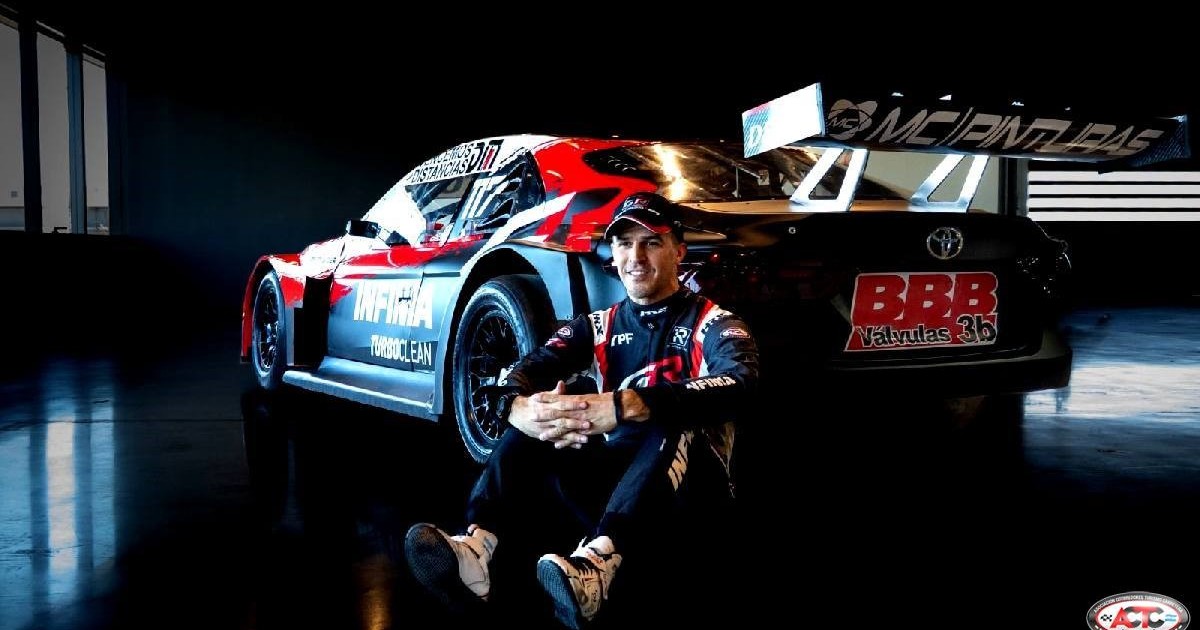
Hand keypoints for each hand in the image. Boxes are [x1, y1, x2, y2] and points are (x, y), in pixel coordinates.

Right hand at [509, 381, 592, 448]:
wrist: (517, 415)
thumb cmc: (532, 404)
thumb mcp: (541, 396)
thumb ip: (554, 393)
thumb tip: (562, 383)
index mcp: (548, 407)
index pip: (562, 405)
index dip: (573, 405)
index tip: (585, 404)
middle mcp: (547, 419)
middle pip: (563, 421)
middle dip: (576, 424)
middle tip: (588, 424)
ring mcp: (547, 430)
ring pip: (561, 434)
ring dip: (574, 437)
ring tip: (586, 439)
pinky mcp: (546, 437)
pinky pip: (558, 441)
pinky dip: (568, 444)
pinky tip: (578, 446)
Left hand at [527, 389, 645, 443]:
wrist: (617, 408)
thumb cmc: (603, 401)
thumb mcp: (587, 397)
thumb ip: (575, 399)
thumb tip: (565, 396)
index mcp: (576, 400)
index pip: (558, 398)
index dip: (546, 398)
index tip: (534, 398)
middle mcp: (576, 410)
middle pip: (557, 413)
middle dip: (543, 415)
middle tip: (531, 417)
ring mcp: (581, 421)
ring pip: (564, 427)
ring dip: (552, 432)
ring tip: (541, 436)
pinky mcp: (586, 430)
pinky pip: (574, 437)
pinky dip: (565, 442)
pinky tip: (557, 446)